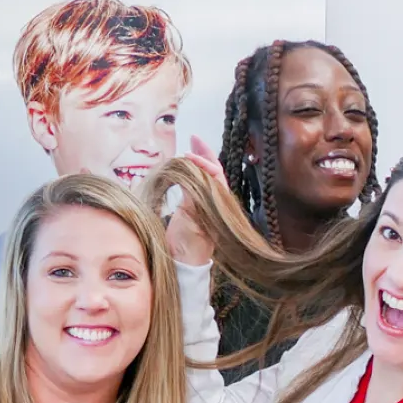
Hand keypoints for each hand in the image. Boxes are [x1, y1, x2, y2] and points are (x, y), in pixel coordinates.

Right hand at [166, 135, 229, 265]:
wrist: (183, 263)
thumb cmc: (189, 246)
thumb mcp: (192, 220)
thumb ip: (193, 197)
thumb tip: (193, 175)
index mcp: (219, 205)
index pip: (216, 176)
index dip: (204, 163)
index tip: (188, 156)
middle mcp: (215, 204)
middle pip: (214, 172)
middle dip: (204, 154)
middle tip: (193, 138)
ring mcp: (205, 206)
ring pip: (205, 177)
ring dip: (199, 161)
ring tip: (190, 146)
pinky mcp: (195, 209)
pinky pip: (196, 185)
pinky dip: (191, 172)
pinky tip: (183, 166)